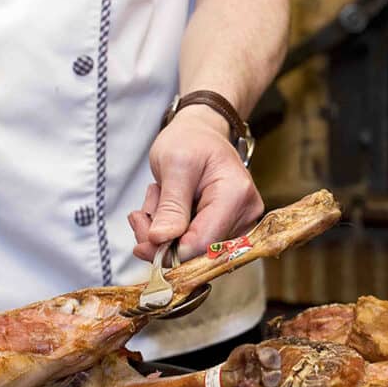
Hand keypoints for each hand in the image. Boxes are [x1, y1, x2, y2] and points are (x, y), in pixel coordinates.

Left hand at [128, 106, 263, 261]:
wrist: (201, 134)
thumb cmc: (190, 141)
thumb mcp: (174, 165)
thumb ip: (171, 205)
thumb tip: (161, 241)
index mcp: (236, 195)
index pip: (204, 243)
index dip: (170, 251)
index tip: (141, 242)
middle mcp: (246, 214)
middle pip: (199, 251)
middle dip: (164, 240)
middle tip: (141, 216)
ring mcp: (241, 224)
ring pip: (194, 251)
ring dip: (166, 234)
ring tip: (157, 201)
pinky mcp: (229, 230)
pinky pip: (196, 246)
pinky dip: (173, 233)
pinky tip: (166, 210)